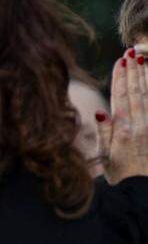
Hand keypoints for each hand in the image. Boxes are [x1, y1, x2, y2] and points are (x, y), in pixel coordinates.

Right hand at [98, 49, 147, 183]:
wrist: (143, 191)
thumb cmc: (121, 175)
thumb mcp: (105, 156)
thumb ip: (104, 132)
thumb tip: (100, 111)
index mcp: (122, 129)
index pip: (120, 96)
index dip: (120, 77)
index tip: (120, 60)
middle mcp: (140, 125)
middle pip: (136, 92)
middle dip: (134, 71)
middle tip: (132, 52)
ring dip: (146, 77)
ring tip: (144, 59)